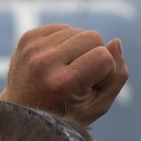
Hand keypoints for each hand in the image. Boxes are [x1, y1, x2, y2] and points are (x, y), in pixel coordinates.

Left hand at [0, 24, 127, 126]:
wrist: (23, 112)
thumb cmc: (66, 113)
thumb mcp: (98, 106)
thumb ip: (117, 77)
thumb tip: (115, 42)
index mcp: (63, 83)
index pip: (104, 56)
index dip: (105, 71)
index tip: (89, 86)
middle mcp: (45, 62)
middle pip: (93, 36)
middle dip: (93, 55)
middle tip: (78, 77)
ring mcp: (33, 48)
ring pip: (78, 30)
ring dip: (79, 48)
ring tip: (65, 70)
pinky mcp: (27, 38)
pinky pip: (63, 27)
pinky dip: (65, 42)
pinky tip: (56, 61)